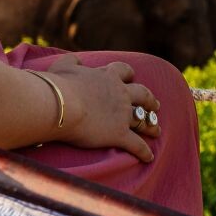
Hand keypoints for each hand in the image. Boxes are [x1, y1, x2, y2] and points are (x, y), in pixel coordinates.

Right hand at [42, 54, 158, 161]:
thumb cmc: (59, 85)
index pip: (123, 71)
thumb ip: (71, 60)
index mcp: (107, 76)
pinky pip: (136, 144)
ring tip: (156, 130)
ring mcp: (122, 114)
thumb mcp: (63, 66)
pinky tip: (149, 157)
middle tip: (155, 104)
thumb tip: (75, 58)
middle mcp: (120, 93)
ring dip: (151, 125)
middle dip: (150, 100)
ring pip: (143, 119)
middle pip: (142, 94)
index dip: (128, 74)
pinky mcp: (119, 134)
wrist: (62, 104)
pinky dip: (144, 151)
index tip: (131, 76)